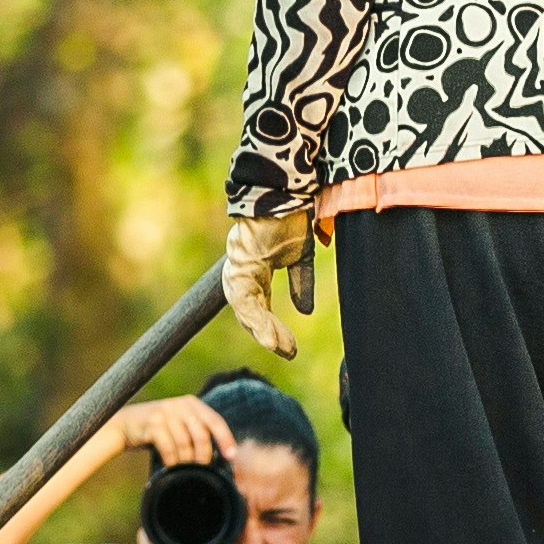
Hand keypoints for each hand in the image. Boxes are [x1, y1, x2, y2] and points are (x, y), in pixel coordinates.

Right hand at [114, 395, 238, 470]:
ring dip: (185, 461)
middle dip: (203, 456)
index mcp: (193, 404)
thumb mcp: (180, 424)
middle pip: (201, 435)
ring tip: (184, 469)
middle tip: (201, 470)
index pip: (216, 421)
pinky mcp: (153, 423)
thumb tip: (221, 456)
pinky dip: (172, 461)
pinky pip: (168, 447)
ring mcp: (166, 412)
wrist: (125, 424)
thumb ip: (196, 431)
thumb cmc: (158, 429)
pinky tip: (171, 466)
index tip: (232, 456)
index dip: (226, 439)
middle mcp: (181, 404)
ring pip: (185, 443)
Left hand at [221, 210, 313, 359]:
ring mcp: (239, 266)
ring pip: (246, 309)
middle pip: (249, 311)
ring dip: (264, 331)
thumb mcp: (301, 255)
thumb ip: (301, 282)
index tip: (286, 345)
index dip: (269, 326)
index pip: (257, 305)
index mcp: (255, 269)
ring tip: (282, 349)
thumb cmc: (291, 216)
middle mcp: (243, 270)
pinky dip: (259, 321)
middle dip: (267, 334)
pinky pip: (246, 300)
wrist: (287, 191)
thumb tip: (304, 311)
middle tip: (288, 352)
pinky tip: (270, 339)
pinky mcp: (241, 263)